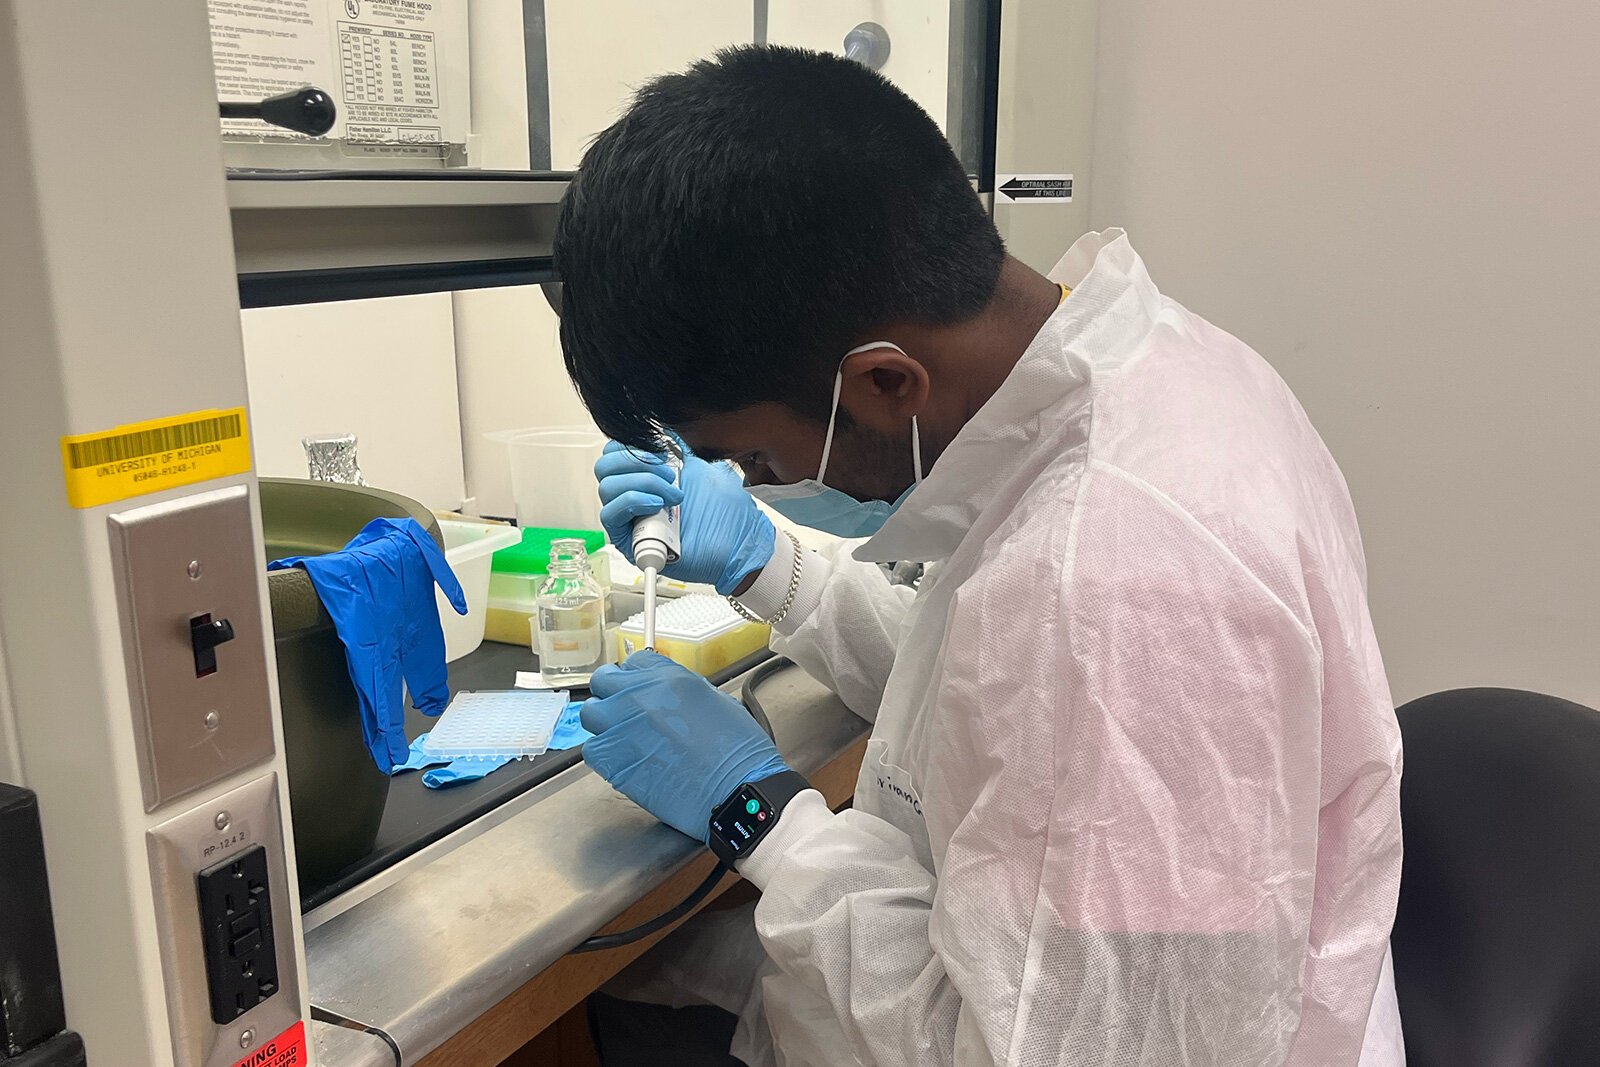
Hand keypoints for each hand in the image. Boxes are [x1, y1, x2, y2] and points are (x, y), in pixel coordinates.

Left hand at [580, 651, 788, 842]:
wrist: (737, 792)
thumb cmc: (739, 754)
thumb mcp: (719, 703)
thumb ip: (684, 691)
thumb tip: (666, 693)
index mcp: (671, 680)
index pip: (634, 662)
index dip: (636, 676)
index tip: (638, 688)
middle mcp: (642, 698)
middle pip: (603, 681)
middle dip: (611, 692)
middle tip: (623, 709)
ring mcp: (624, 729)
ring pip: (592, 714)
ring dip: (604, 723)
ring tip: (622, 738)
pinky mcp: (615, 762)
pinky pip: (592, 750)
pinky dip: (603, 754)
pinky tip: (624, 761)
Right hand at [595, 441, 774, 594]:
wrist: (739, 543)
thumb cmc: (727, 512)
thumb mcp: (703, 467)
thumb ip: (680, 447)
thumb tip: (663, 428)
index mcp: (647, 477)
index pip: (614, 452)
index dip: (630, 446)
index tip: (660, 450)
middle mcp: (635, 496)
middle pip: (605, 467)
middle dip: (636, 462)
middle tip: (669, 473)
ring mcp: (631, 518)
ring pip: (607, 488)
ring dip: (642, 483)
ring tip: (674, 493)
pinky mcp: (629, 541)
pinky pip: (610, 515)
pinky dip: (632, 501)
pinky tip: (658, 504)